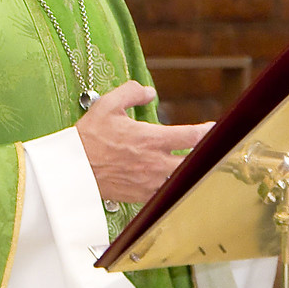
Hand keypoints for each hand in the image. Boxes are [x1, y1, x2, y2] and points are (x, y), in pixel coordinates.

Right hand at [75, 80, 208, 204]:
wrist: (73, 169)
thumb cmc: (88, 137)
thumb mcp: (107, 105)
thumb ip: (131, 92)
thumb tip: (149, 92)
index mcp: (150, 139)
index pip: (191, 137)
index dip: (208, 132)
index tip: (214, 128)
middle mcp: (154, 163)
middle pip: (194, 163)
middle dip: (207, 157)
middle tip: (215, 151)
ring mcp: (149, 182)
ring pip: (183, 182)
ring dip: (192, 174)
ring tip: (200, 169)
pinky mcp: (141, 196)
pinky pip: (166, 195)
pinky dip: (174, 189)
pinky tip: (176, 184)